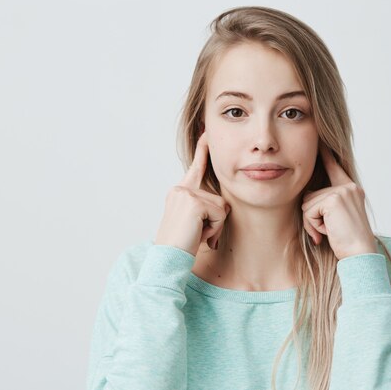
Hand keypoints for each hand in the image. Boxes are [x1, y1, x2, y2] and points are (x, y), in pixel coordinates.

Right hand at [154, 131, 230, 255]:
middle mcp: (181, 190)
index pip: (196, 168)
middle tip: (197, 234)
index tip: (207, 133)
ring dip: (214, 227)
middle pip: (219, 199)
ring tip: (196, 235)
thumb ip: (204, 210)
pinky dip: (213, 229)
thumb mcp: (193, 224)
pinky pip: (220, 214)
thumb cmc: (181, 246)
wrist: (167, 258)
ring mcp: (186, 194)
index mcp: (180, 193)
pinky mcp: (194, 202)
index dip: (203, 151)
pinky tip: (198, 235)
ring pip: (221, 208)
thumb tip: (223, 208)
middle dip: (215, 221)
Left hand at [301, 143, 376, 259]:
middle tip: (328, 230)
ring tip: (330, 231)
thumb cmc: (347, 242)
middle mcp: (349, 187)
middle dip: (312, 217)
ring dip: (312, 223)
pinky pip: (308, 212)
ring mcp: (342, 191)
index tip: (320, 140)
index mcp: (351, 190)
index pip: (335, 167)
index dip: (326, 154)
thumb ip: (326, 204)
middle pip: (310, 195)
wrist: (360, 254)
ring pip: (307, 204)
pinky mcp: (333, 199)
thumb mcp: (337, 219)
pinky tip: (328, 232)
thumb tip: (306, 197)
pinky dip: (313, 226)